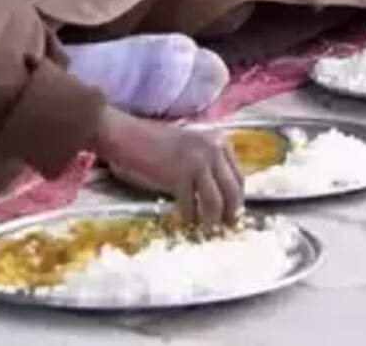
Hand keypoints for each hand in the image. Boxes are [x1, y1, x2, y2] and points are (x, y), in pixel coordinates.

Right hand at [95, 108, 242, 226]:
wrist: (126, 136)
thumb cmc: (155, 145)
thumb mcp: (191, 149)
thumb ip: (209, 165)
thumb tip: (223, 198)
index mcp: (219, 141)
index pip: (239, 176)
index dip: (238, 199)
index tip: (234, 214)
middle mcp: (213, 149)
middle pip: (233, 189)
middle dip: (231, 213)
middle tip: (226, 228)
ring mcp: (198, 161)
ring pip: (215, 201)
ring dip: (212, 219)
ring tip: (206, 229)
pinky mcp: (180, 175)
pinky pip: (191, 204)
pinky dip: (189, 217)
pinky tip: (185, 221)